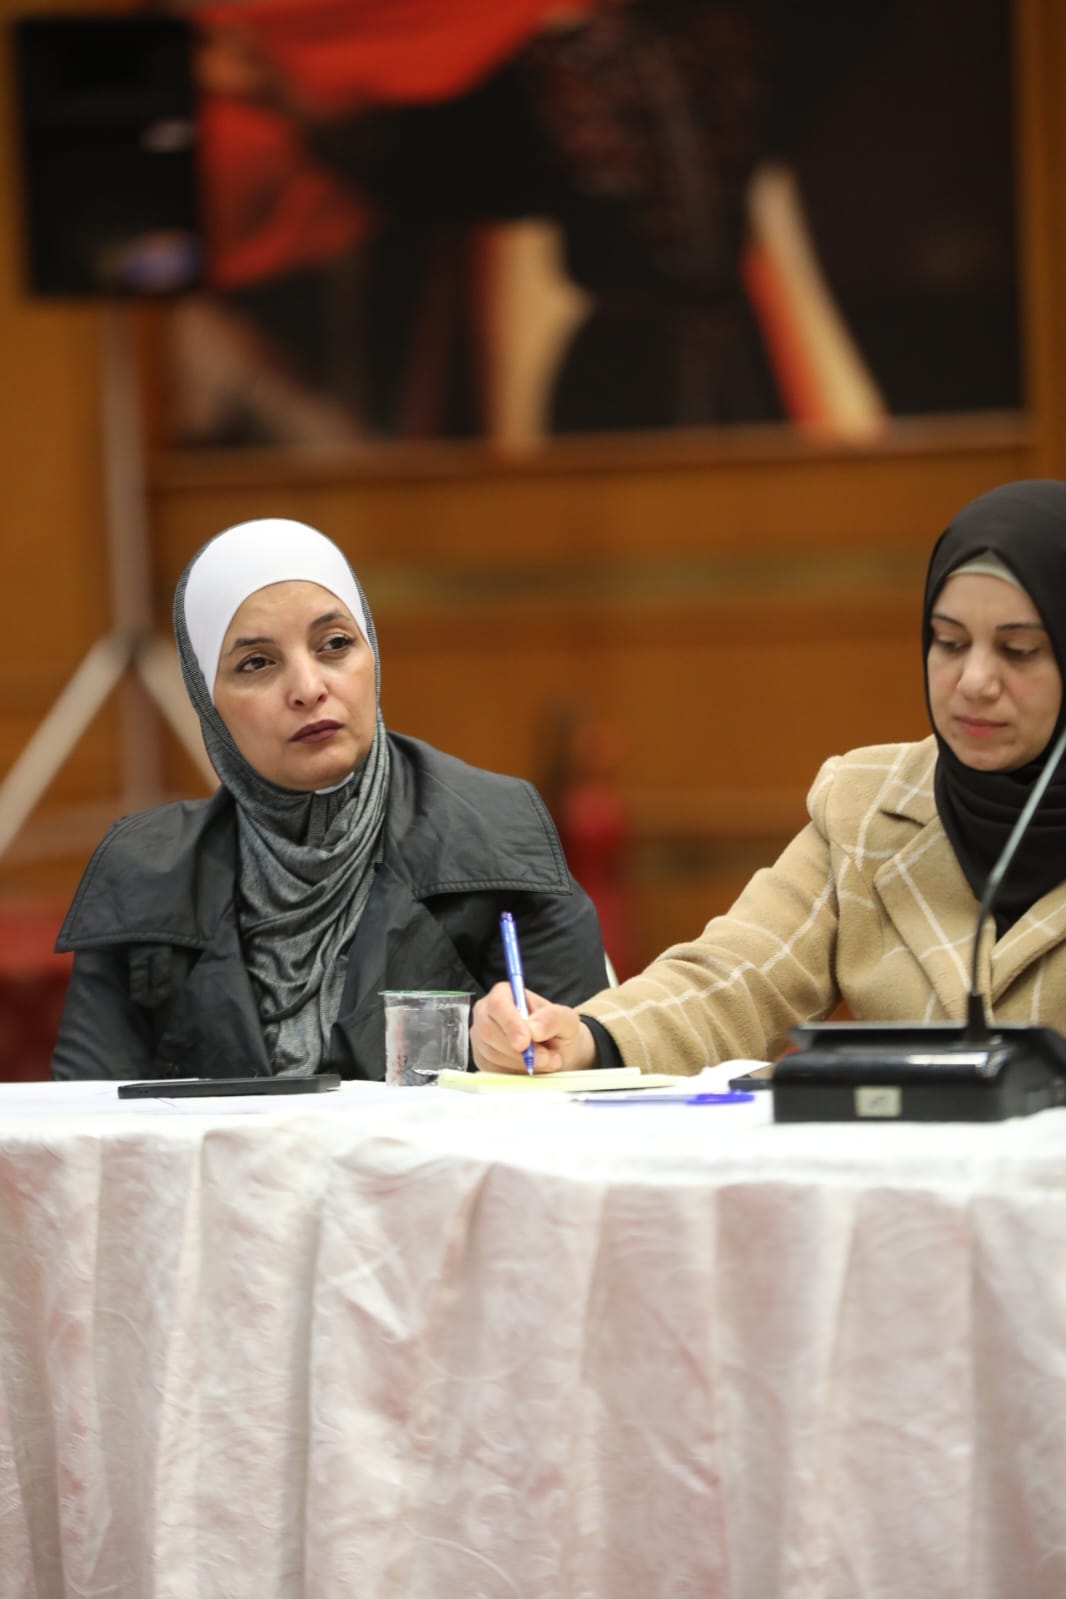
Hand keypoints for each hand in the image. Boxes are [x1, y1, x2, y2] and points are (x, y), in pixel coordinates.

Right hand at [471, 982, 595, 1073]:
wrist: (558, 1053)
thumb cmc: (559, 1031)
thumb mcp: (566, 1020)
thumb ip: (552, 1018)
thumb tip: (532, 1029)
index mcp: (505, 994)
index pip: (498, 1005)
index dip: (510, 1024)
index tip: (525, 1042)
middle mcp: (487, 1013)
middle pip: (488, 1031)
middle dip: (518, 1050)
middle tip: (545, 1057)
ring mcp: (481, 1038)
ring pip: (491, 1054)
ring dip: (521, 1063)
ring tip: (546, 1061)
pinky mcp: (482, 1060)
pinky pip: (492, 1070)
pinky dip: (515, 1073)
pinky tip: (532, 1068)